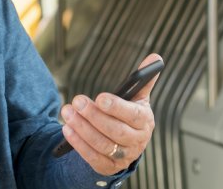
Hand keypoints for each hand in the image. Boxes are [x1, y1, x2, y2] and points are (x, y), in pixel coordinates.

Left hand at [59, 53, 160, 175]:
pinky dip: (79, 144)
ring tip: (67, 112)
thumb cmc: (129, 115)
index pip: (133, 115)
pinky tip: (67, 129)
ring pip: (102, 144)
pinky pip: (93, 158)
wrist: (125, 144)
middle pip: (115, 131)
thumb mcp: (137, 98)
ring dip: (82, 128)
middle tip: (77, 101)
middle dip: (94, 116)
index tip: (100, 97)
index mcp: (145, 121)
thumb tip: (155, 57)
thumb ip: (143, 79)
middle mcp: (137, 141)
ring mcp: (123, 156)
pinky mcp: (109, 167)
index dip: (117, 107)